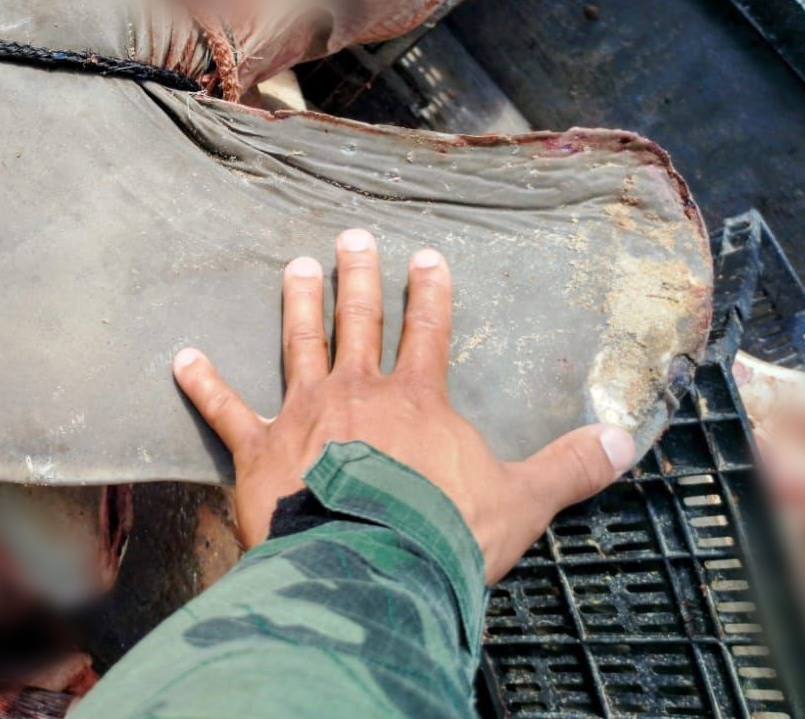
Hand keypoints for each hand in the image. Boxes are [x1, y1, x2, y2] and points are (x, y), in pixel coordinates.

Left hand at [173, 229, 636, 580]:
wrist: (370, 567)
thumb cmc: (443, 534)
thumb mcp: (522, 501)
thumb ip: (570, 468)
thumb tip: (625, 441)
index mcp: (417, 401)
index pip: (429, 331)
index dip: (430, 292)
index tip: (426, 255)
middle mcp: (358, 393)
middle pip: (359, 322)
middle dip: (357, 277)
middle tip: (349, 237)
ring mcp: (303, 415)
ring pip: (298, 344)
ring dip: (296, 304)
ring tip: (292, 266)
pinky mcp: (258, 449)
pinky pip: (224, 409)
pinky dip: (201, 382)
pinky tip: (179, 355)